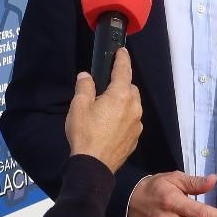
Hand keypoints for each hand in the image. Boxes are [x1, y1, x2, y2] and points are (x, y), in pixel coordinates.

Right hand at [63, 49, 142, 172]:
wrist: (93, 166)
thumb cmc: (85, 133)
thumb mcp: (79, 106)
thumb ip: (84, 87)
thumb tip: (86, 76)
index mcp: (120, 95)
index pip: (123, 70)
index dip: (122, 58)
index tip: (121, 51)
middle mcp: (134, 107)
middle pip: (130, 88)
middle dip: (121, 84)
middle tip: (105, 88)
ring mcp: (137, 124)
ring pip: (133, 105)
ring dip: (123, 102)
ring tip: (107, 108)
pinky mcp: (135, 138)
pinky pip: (132, 120)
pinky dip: (124, 117)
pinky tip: (111, 124)